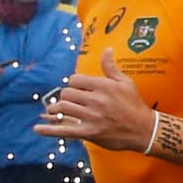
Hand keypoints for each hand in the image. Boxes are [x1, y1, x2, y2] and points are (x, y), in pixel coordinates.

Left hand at [35, 49, 158, 153]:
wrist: (145, 129)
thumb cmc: (135, 104)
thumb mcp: (125, 82)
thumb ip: (111, 67)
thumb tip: (107, 50)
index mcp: (103, 86)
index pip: (75, 80)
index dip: (73, 84)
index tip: (77, 89)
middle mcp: (96, 100)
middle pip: (66, 93)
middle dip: (65, 97)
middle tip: (67, 101)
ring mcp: (92, 117)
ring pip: (63, 108)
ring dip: (55, 109)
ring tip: (54, 110)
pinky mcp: (90, 132)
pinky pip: (65, 130)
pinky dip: (49, 130)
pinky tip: (37, 128)